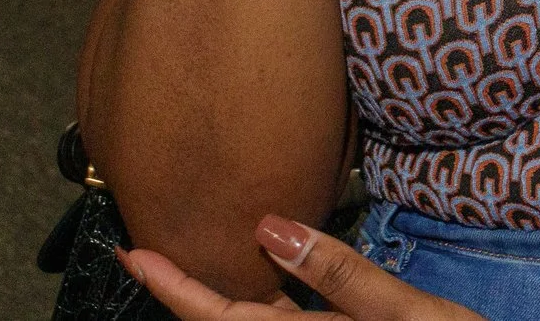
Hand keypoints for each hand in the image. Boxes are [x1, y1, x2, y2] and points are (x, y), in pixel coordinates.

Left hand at [120, 216, 483, 320]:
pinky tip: (265, 280)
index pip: (220, 318)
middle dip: (185, 292)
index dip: (173, 288)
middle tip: (149, 253)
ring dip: (219, 300)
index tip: (133, 255)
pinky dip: (260, 305)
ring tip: (192, 261)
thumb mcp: (406, 311)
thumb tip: (269, 228)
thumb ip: (339, 272)